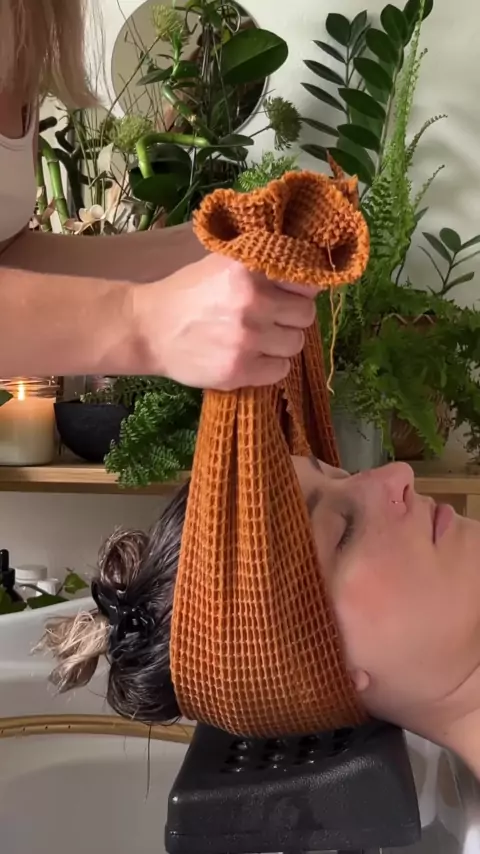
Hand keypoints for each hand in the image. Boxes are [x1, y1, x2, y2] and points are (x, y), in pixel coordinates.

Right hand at [135, 254, 316, 388]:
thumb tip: (307, 271)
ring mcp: (247, 339)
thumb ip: (261, 265)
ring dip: (281, 343)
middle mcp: (253, 302)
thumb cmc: (188, 293)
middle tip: (270, 319)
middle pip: (305, 315)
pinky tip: (250, 357)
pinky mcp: (239, 370)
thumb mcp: (222, 264)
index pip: (306, 281)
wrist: (148, 329)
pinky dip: (270, 366)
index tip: (287, 295)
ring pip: (295, 344)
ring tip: (258, 339)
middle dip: (291, 318)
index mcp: (249, 268)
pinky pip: (280, 370)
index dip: (299, 290)